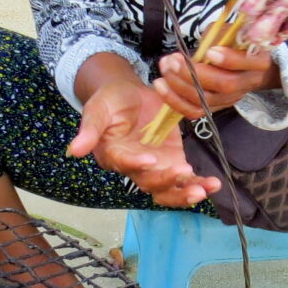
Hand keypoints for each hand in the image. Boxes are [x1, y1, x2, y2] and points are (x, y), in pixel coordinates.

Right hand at [66, 78, 221, 208]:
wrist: (130, 95)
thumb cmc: (111, 101)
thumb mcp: (98, 109)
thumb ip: (90, 129)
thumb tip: (73, 151)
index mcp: (113, 155)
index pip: (123, 163)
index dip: (136, 164)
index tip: (150, 160)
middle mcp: (133, 167)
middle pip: (148, 182)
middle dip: (166, 181)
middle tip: (183, 171)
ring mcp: (155, 167)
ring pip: (168, 190)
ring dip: (184, 193)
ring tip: (203, 189)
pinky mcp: (172, 161)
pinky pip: (185, 179)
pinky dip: (199, 184)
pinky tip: (213, 185)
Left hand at [152, 44, 280, 121]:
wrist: (254, 69)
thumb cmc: (240, 45)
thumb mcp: (234, 33)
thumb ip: (219, 36)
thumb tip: (201, 45)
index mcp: (257, 61)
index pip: (246, 63)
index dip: (229, 59)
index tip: (210, 51)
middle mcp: (245, 84)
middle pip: (223, 84)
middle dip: (193, 73)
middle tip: (172, 60)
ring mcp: (231, 98)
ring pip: (205, 100)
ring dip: (179, 86)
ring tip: (164, 70)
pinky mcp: (217, 107)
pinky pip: (195, 111)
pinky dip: (176, 101)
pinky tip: (162, 86)